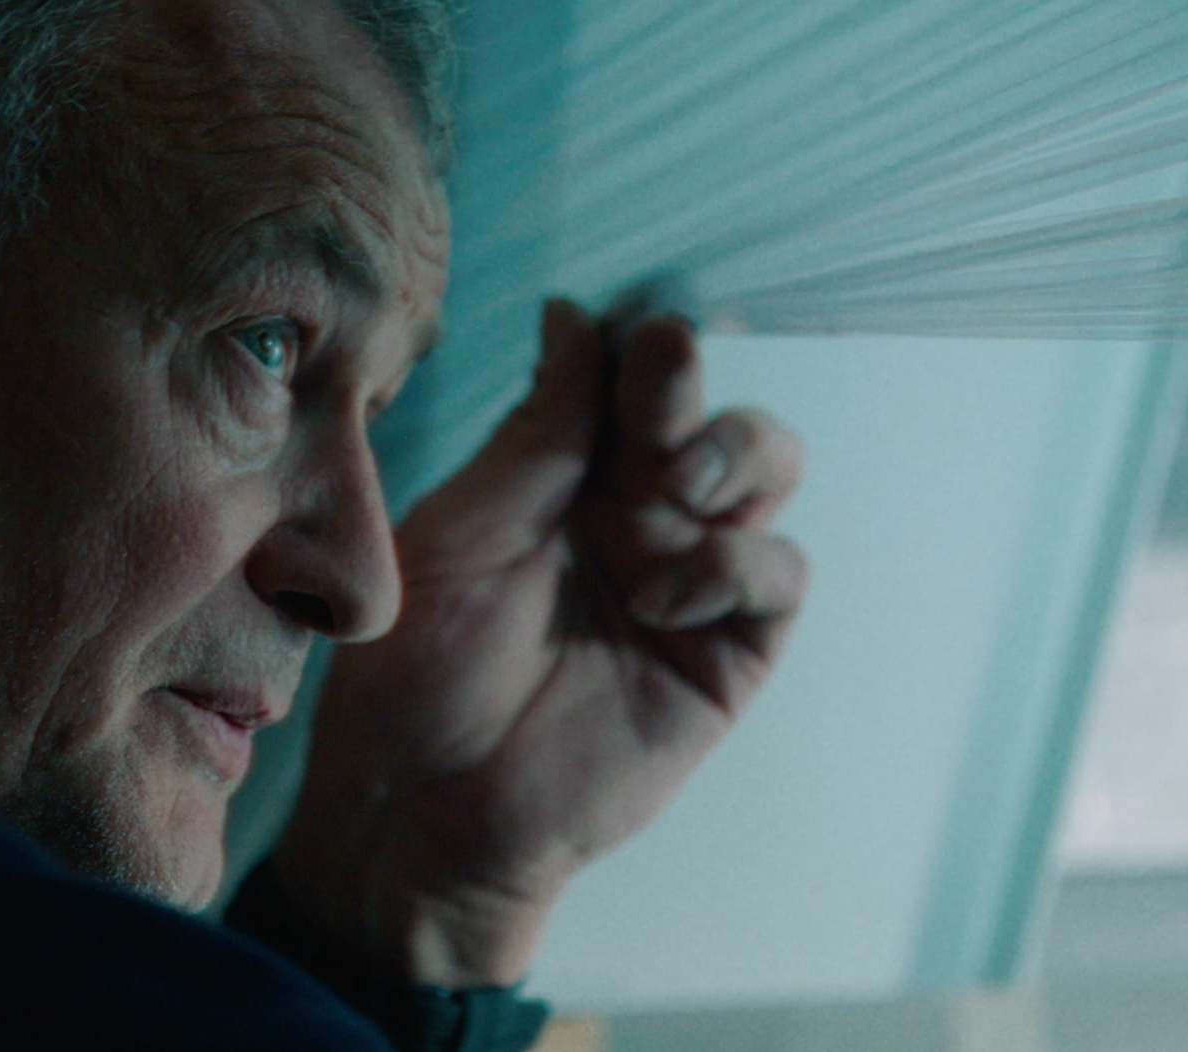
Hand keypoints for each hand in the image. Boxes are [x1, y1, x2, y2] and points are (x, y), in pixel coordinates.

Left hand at [271, 300, 808, 985]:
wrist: (418, 812)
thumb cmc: (411, 674)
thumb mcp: (459, 532)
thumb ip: (535, 435)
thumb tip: (574, 314)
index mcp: (561, 472)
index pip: (627, 374)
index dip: (636, 345)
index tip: (621, 334)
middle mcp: (634, 511)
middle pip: (707, 404)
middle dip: (691, 382)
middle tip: (658, 389)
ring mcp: (686, 577)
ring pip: (768, 466)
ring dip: (734, 453)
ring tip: (674, 491)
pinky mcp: (725, 654)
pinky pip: (776, 574)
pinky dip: (736, 561)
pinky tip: (664, 594)